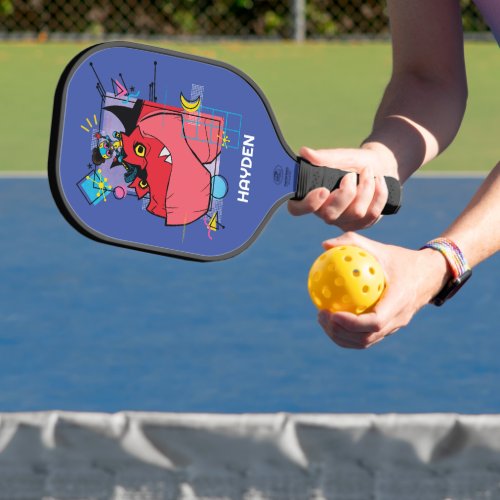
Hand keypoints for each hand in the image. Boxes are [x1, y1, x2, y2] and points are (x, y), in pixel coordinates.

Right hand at [288, 145, 397, 230]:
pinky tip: (379, 181)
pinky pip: (372, 214)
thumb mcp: (341, 156)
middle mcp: (324, 212)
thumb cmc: (354, 162)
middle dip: (346, 193)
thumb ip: (324, 157)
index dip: (308, 204)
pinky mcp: (361, 224)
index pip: (297, 209)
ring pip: (356, 213)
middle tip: (351, 175)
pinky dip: (379, 193)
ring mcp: (343, 221)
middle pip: (330, 215)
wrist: (379, 166)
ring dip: (366, 188)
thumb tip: (304, 152)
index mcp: (311, 196)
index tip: (323, 190)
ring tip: (368, 172)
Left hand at [316, 232, 450, 348]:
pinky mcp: (389, 329)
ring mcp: (394, 327)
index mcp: (399, 301)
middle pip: (366, 338)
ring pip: (365, 342)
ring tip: (322, 319)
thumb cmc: (401, 260)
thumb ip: (353, 243)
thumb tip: (325, 245)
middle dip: (340, 332)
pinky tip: (331, 318)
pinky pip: (366, 337)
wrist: (429, 275)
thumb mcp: (380, 248)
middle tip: (321, 315)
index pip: (375, 322)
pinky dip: (347, 334)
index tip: (332, 313)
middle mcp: (398, 319)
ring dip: (341, 336)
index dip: (352, 323)